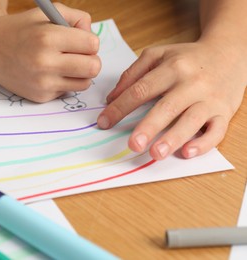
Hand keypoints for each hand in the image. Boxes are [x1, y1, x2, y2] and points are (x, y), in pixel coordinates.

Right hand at [0, 3, 100, 102]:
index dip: (90, 41)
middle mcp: (44, 62)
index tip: (81, 41)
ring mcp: (42, 82)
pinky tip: (49, 73)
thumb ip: (77, 18)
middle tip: (80, 56)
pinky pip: (67, 91)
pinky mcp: (40, 96)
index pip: (92, 45)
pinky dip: (63, 82)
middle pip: (93, 68)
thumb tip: (93, 37)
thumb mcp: (48, 13)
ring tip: (66, 64)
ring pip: (84, 83)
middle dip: (91, 60)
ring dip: (80, 74)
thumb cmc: (22, 29)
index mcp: (48, 37)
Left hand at [97, 41, 245, 159]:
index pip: (141, 89)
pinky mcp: (224, 112)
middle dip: (148, 127)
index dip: (120, 107)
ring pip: (192, 120)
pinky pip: (216, 130)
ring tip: (156, 153)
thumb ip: (133, 74)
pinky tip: (188, 152)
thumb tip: (111, 97)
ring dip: (173, 138)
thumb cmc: (188, 58)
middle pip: (167, 106)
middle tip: (133, 145)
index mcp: (172, 68)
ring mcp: (210, 99)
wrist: (230, 52)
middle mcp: (192, 83)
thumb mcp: (159, 55)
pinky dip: (203, 143)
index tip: (104, 123)